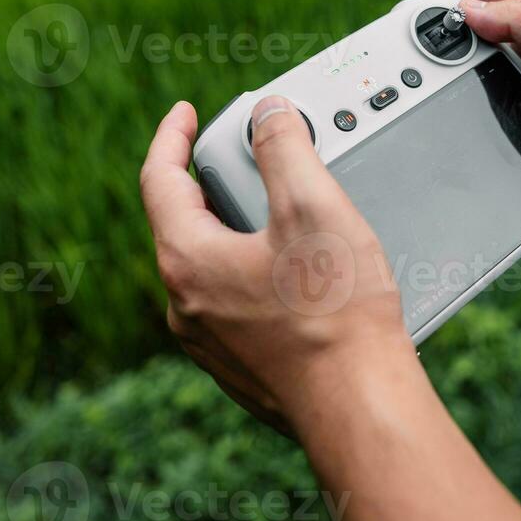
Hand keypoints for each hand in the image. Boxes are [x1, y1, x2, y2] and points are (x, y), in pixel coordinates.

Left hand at [139, 96, 415, 432]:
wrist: (361, 406)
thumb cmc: (337, 315)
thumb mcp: (312, 207)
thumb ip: (284, 148)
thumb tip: (268, 115)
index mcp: (188, 261)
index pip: (159, 179)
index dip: (172, 136)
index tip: (184, 114)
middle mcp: (186, 307)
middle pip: (185, 222)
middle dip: (214, 183)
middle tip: (246, 158)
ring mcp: (212, 343)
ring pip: (212, 267)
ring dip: (238, 231)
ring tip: (283, 215)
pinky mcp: (242, 367)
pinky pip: (236, 305)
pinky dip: (256, 275)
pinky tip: (301, 276)